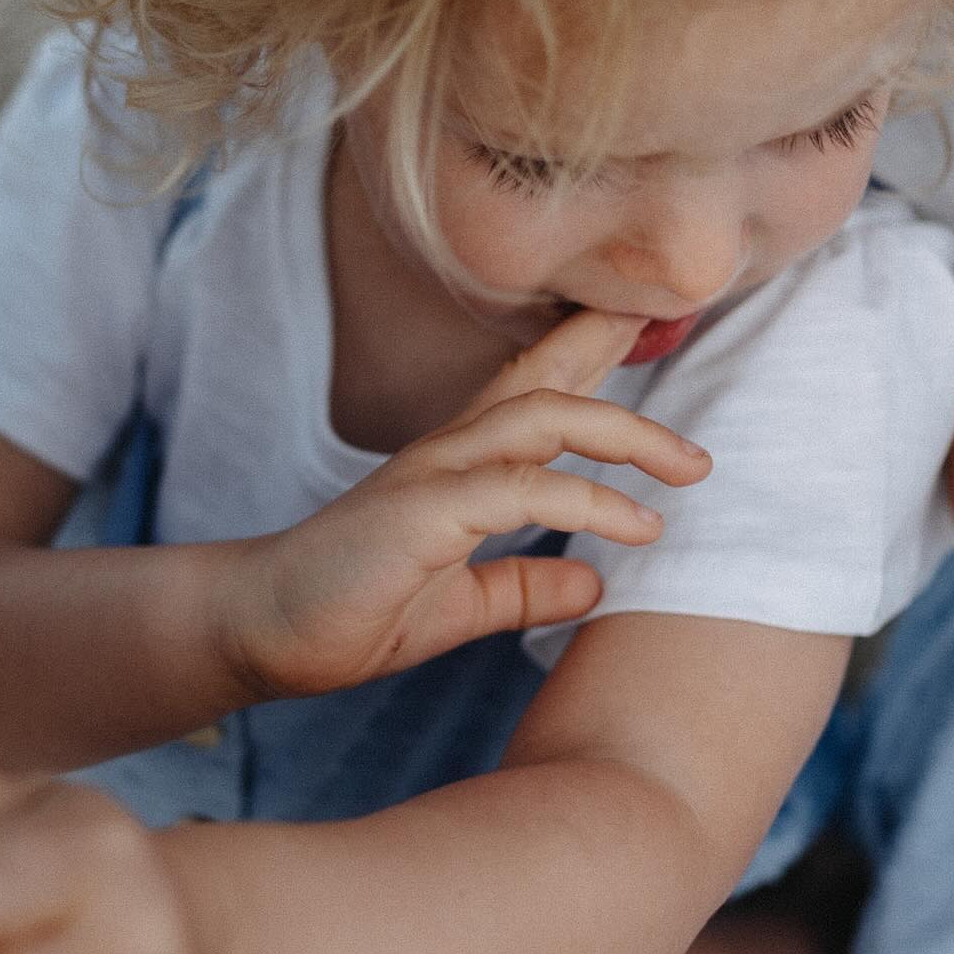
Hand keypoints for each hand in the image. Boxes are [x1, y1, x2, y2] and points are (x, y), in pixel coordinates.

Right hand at [221, 310, 711, 698]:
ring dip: (625, 432)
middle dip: (611, 351)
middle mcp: (449, 454)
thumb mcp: (462, 603)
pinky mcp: (421, 512)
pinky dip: (586, 499)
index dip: (586, 352)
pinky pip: (519, 490)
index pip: (531, 391)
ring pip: (542, 419)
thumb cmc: (353, 609)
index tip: (642, 322)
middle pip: (544, 380)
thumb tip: (595, 583)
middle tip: (678, 333)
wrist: (261, 631)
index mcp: (458, 468)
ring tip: (691, 467)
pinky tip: (639, 525)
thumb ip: (524, 586)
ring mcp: (433, 476)